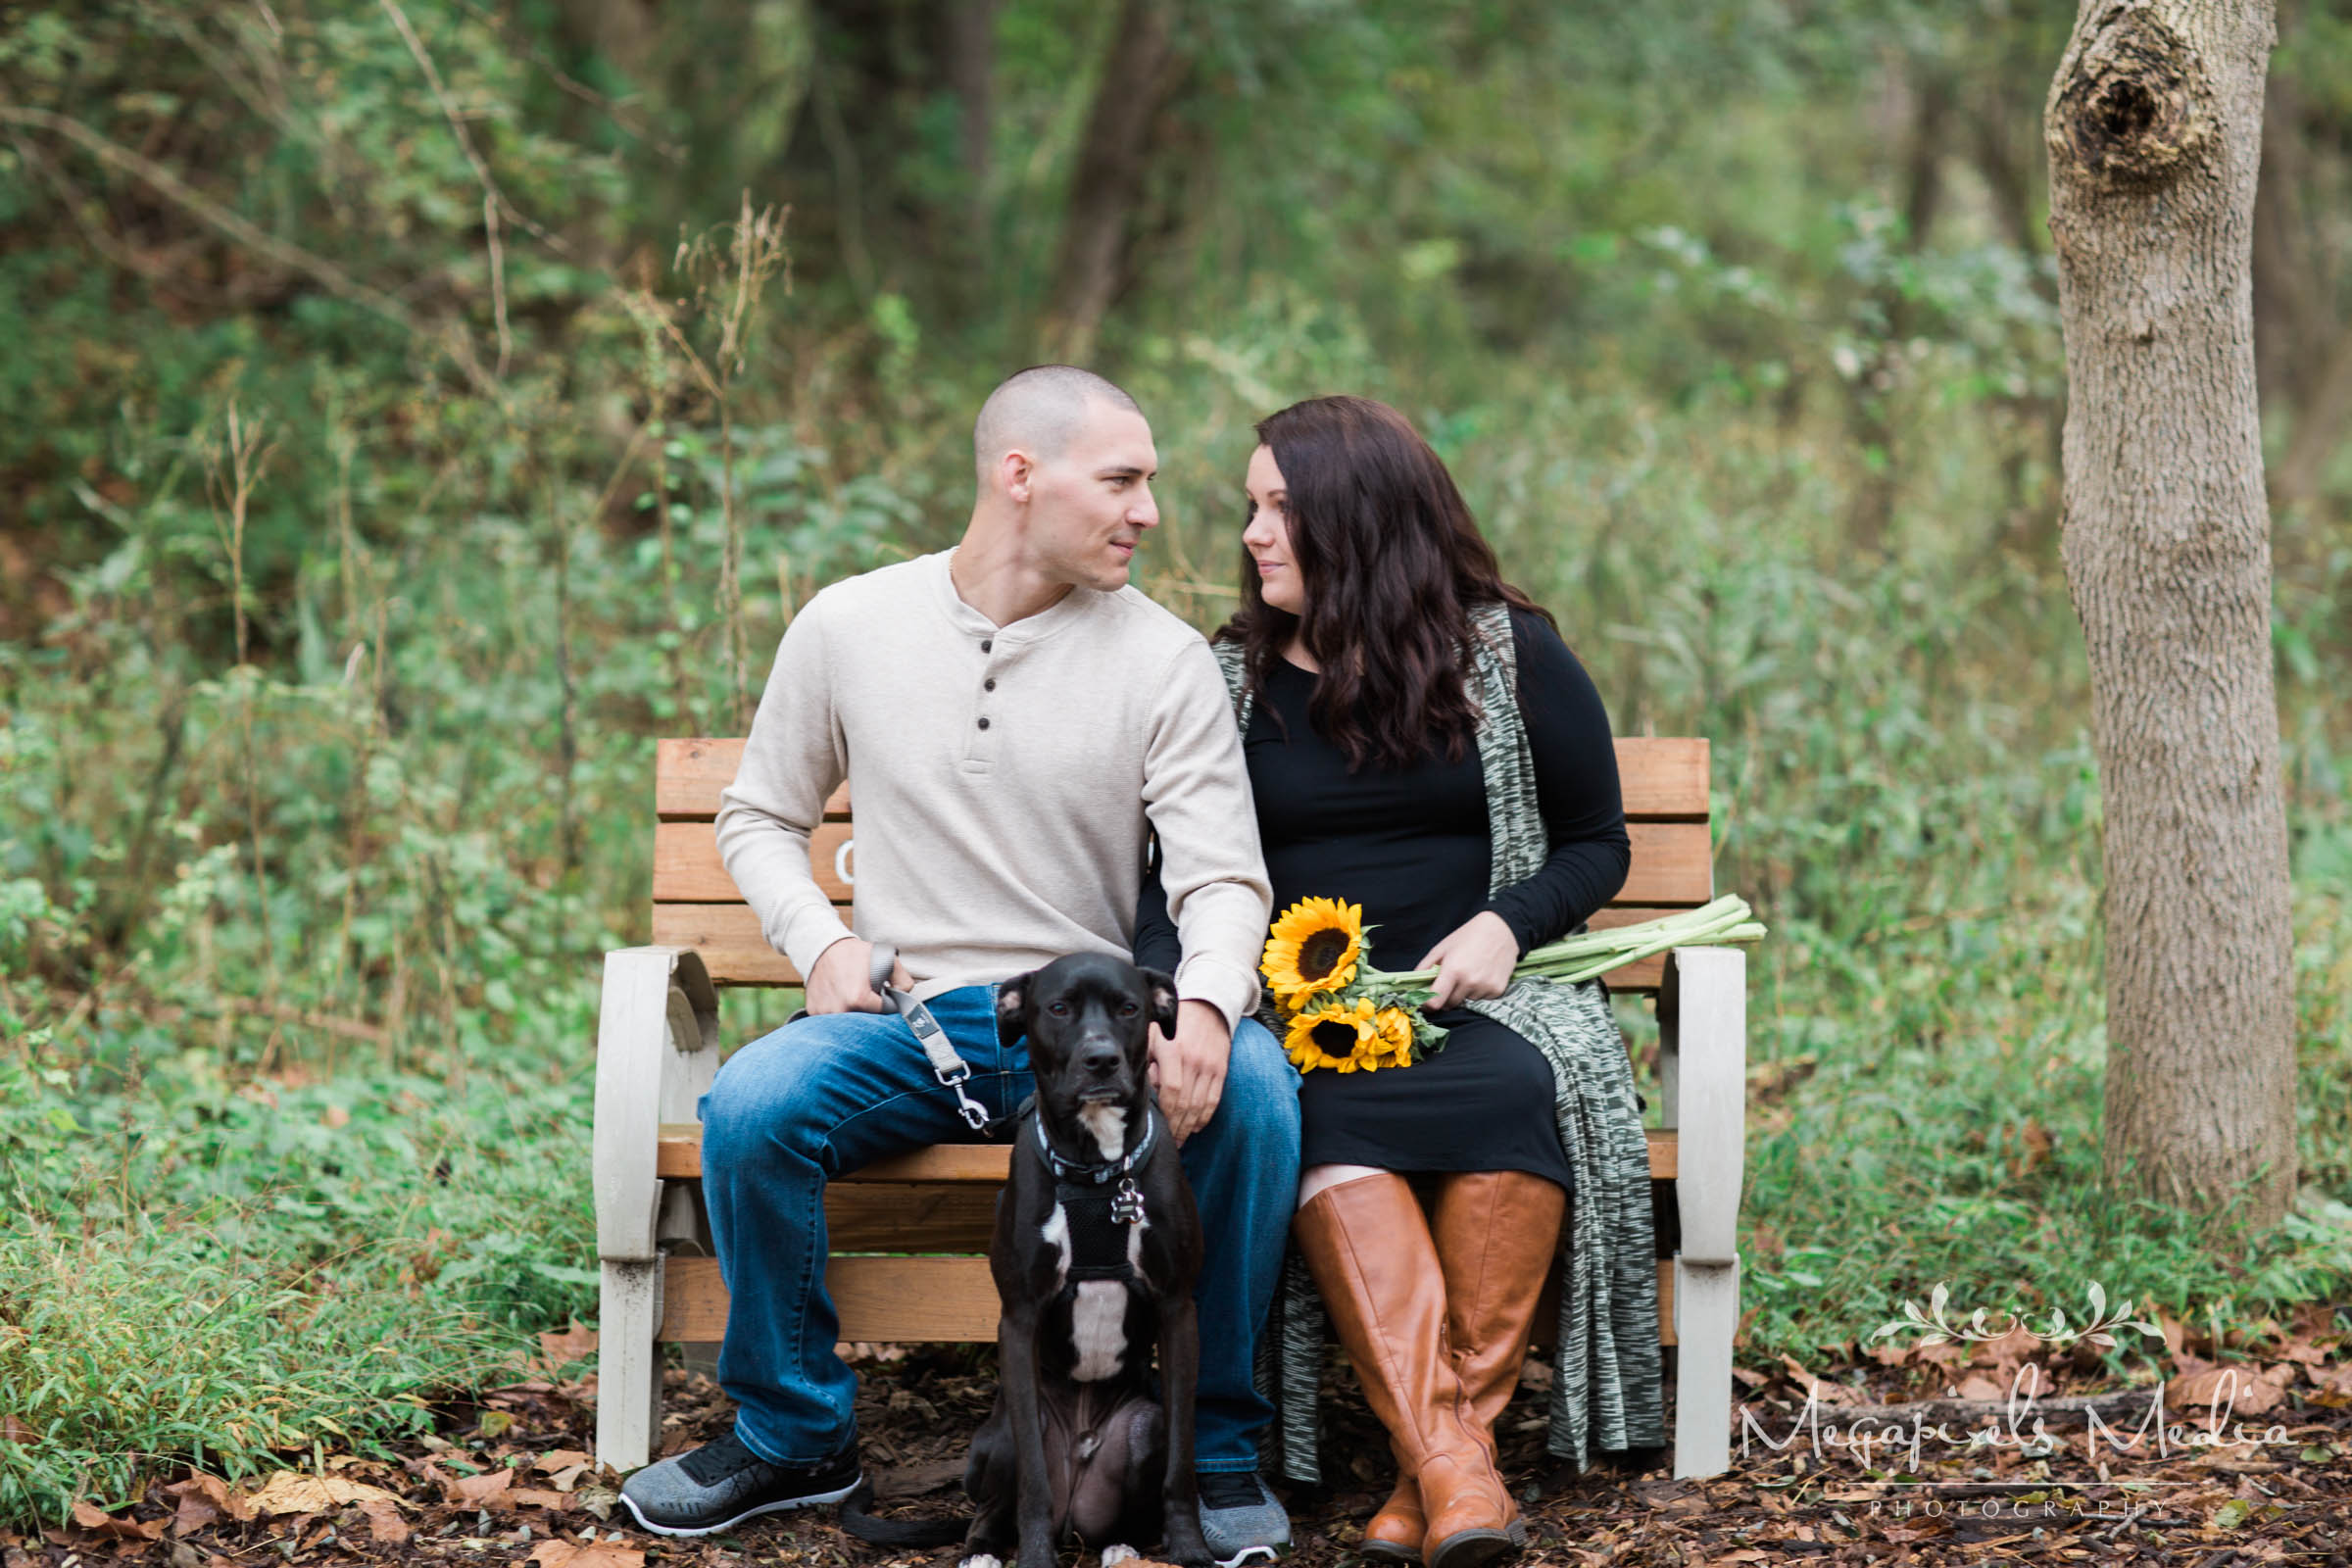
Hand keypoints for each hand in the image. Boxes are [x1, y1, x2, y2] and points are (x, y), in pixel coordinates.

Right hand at [804, 936, 910, 1014]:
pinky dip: (838, 1013)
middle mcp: (839, 1010)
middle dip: (872, 1013)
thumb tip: (906, 998)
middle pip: (865, 1023)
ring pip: (847, 1023)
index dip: (888, 1004)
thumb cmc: (856, 954)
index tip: (884, 994)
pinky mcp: (813, 1012)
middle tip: (870, 996)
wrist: (823, 947)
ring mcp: (824, 1013)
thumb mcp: (887, 959)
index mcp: (858, 999)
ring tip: (854, 996)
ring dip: (854, 1014)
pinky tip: (840, 998)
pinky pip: (831, 1020)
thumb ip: (903, 981)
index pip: (883, 1015)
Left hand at [1147, 998, 1231, 1144]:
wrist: (1207, 1008)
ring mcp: (1209, 1066)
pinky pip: (1214, 1100)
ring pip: (1200, 1106)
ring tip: (1179, 1139)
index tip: (1158, 1125)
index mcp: (1174, 1051)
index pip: (1171, 1091)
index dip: (1165, 1112)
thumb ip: (1148, 1061)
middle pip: (1185, 1103)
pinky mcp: (1221, 1070)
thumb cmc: (1174, 1024)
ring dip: (1189, 1127)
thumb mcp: (1154, 1036)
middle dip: (1176, 1126)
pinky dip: (1205, 1117)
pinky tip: (1195, 1127)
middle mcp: (1194, 1060)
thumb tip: (1147, 1091)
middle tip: (1168, 1140)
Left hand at [1415, 911, 1519, 1010]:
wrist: (1501, 930)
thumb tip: (1414, 986)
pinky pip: (1481, 999)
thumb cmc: (1468, 936)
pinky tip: (1481, 975)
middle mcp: (1470, 981)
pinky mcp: (1498, 990)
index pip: (1435, 1002)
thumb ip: (1425, 967)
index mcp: (1453, 970)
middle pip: (1450, 1004)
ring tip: (1469, 974)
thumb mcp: (1442, 948)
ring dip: (1463, 994)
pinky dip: (1478, 992)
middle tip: (1449, 981)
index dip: (1427, 1004)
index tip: (1426, 1001)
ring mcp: (1485, 987)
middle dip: (1445, 997)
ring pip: (1466, 1002)